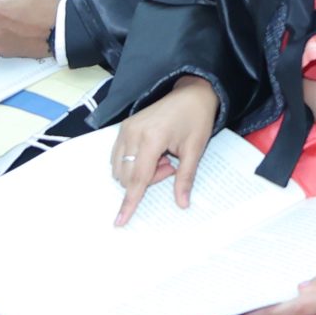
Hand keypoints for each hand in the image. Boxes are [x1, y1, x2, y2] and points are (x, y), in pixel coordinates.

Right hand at [113, 76, 220, 224]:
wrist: (192, 92)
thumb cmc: (196, 118)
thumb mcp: (195, 149)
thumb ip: (185, 178)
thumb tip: (182, 203)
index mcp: (152, 138)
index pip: (137, 178)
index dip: (129, 202)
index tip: (119, 222)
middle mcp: (133, 133)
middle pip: (128, 176)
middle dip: (148, 180)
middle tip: (169, 165)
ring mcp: (126, 129)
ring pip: (121, 168)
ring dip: (140, 172)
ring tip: (163, 157)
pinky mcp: (124, 127)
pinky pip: (119, 156)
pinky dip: (134, 163)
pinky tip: (154, 153)